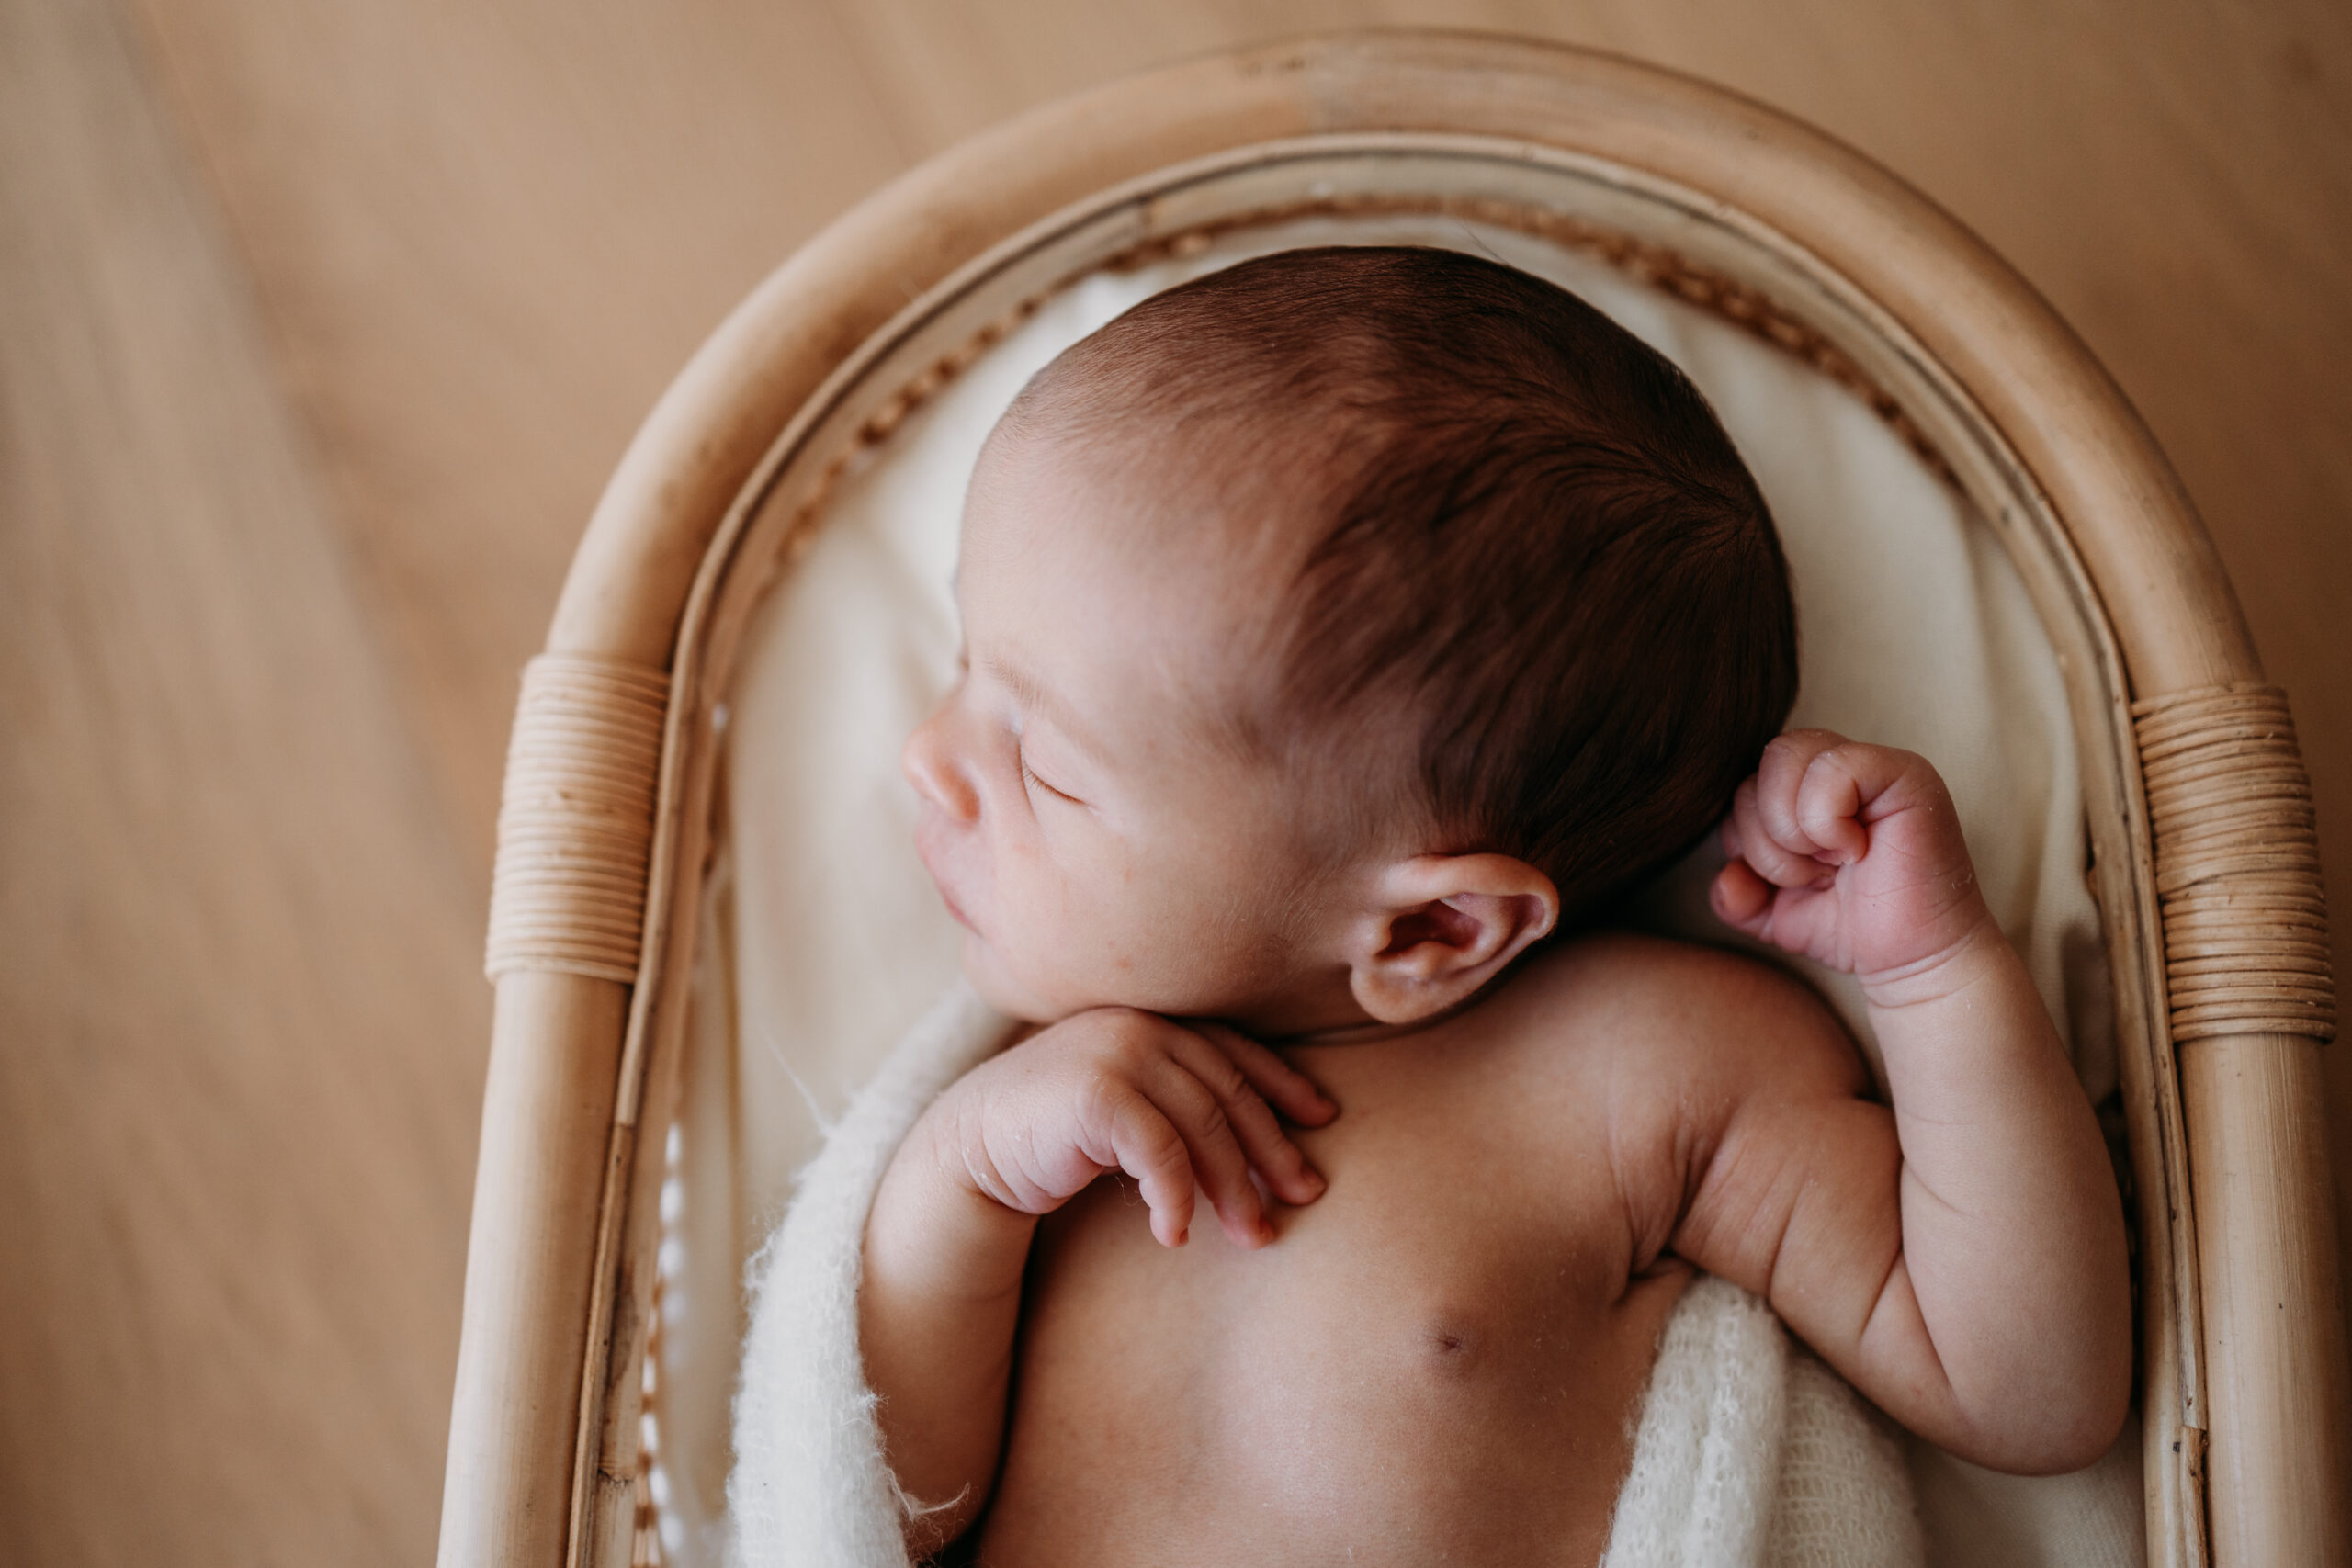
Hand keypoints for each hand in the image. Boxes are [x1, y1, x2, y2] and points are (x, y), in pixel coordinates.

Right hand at [923, 1008, 1335, 1248]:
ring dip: (1234, 1188)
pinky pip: (1160, 1151)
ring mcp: (1118, 1052)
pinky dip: (1177, 1197)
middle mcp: (1140, 1025)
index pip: (1234, 1050)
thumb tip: (1264, 1151)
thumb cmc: (1054, 1134)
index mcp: (1151, 1020)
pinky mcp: (1096, 1092)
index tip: (1323, 1117)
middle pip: (1229, 1092)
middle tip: (1304, 1196)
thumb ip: (1176, 1103)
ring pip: (1204, 1125)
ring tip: (1252, 1237)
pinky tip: (1177, 1235)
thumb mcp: (1126, 1108)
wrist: (969, 1146)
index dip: (1283, 1083)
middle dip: (1271, 1149)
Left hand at [1710, 730, 1994, 994]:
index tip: (1790, 878)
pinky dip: (1828, 822)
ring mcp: (1873, 764)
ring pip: (1785, 758)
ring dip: (1794, 831)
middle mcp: (1837, 766)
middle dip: (1767, 836)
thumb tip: (1726, 879)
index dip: (1747, 835)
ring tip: (1833, 865)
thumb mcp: (1774, 913)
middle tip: (1812, 874)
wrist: (1913, 959)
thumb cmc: (1852, 928)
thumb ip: (1735, 895)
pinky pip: (1834, 766)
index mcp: (1803, 787)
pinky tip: (1856, 851)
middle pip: (1760, 764)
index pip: (1743, 781)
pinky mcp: (1905, 773)